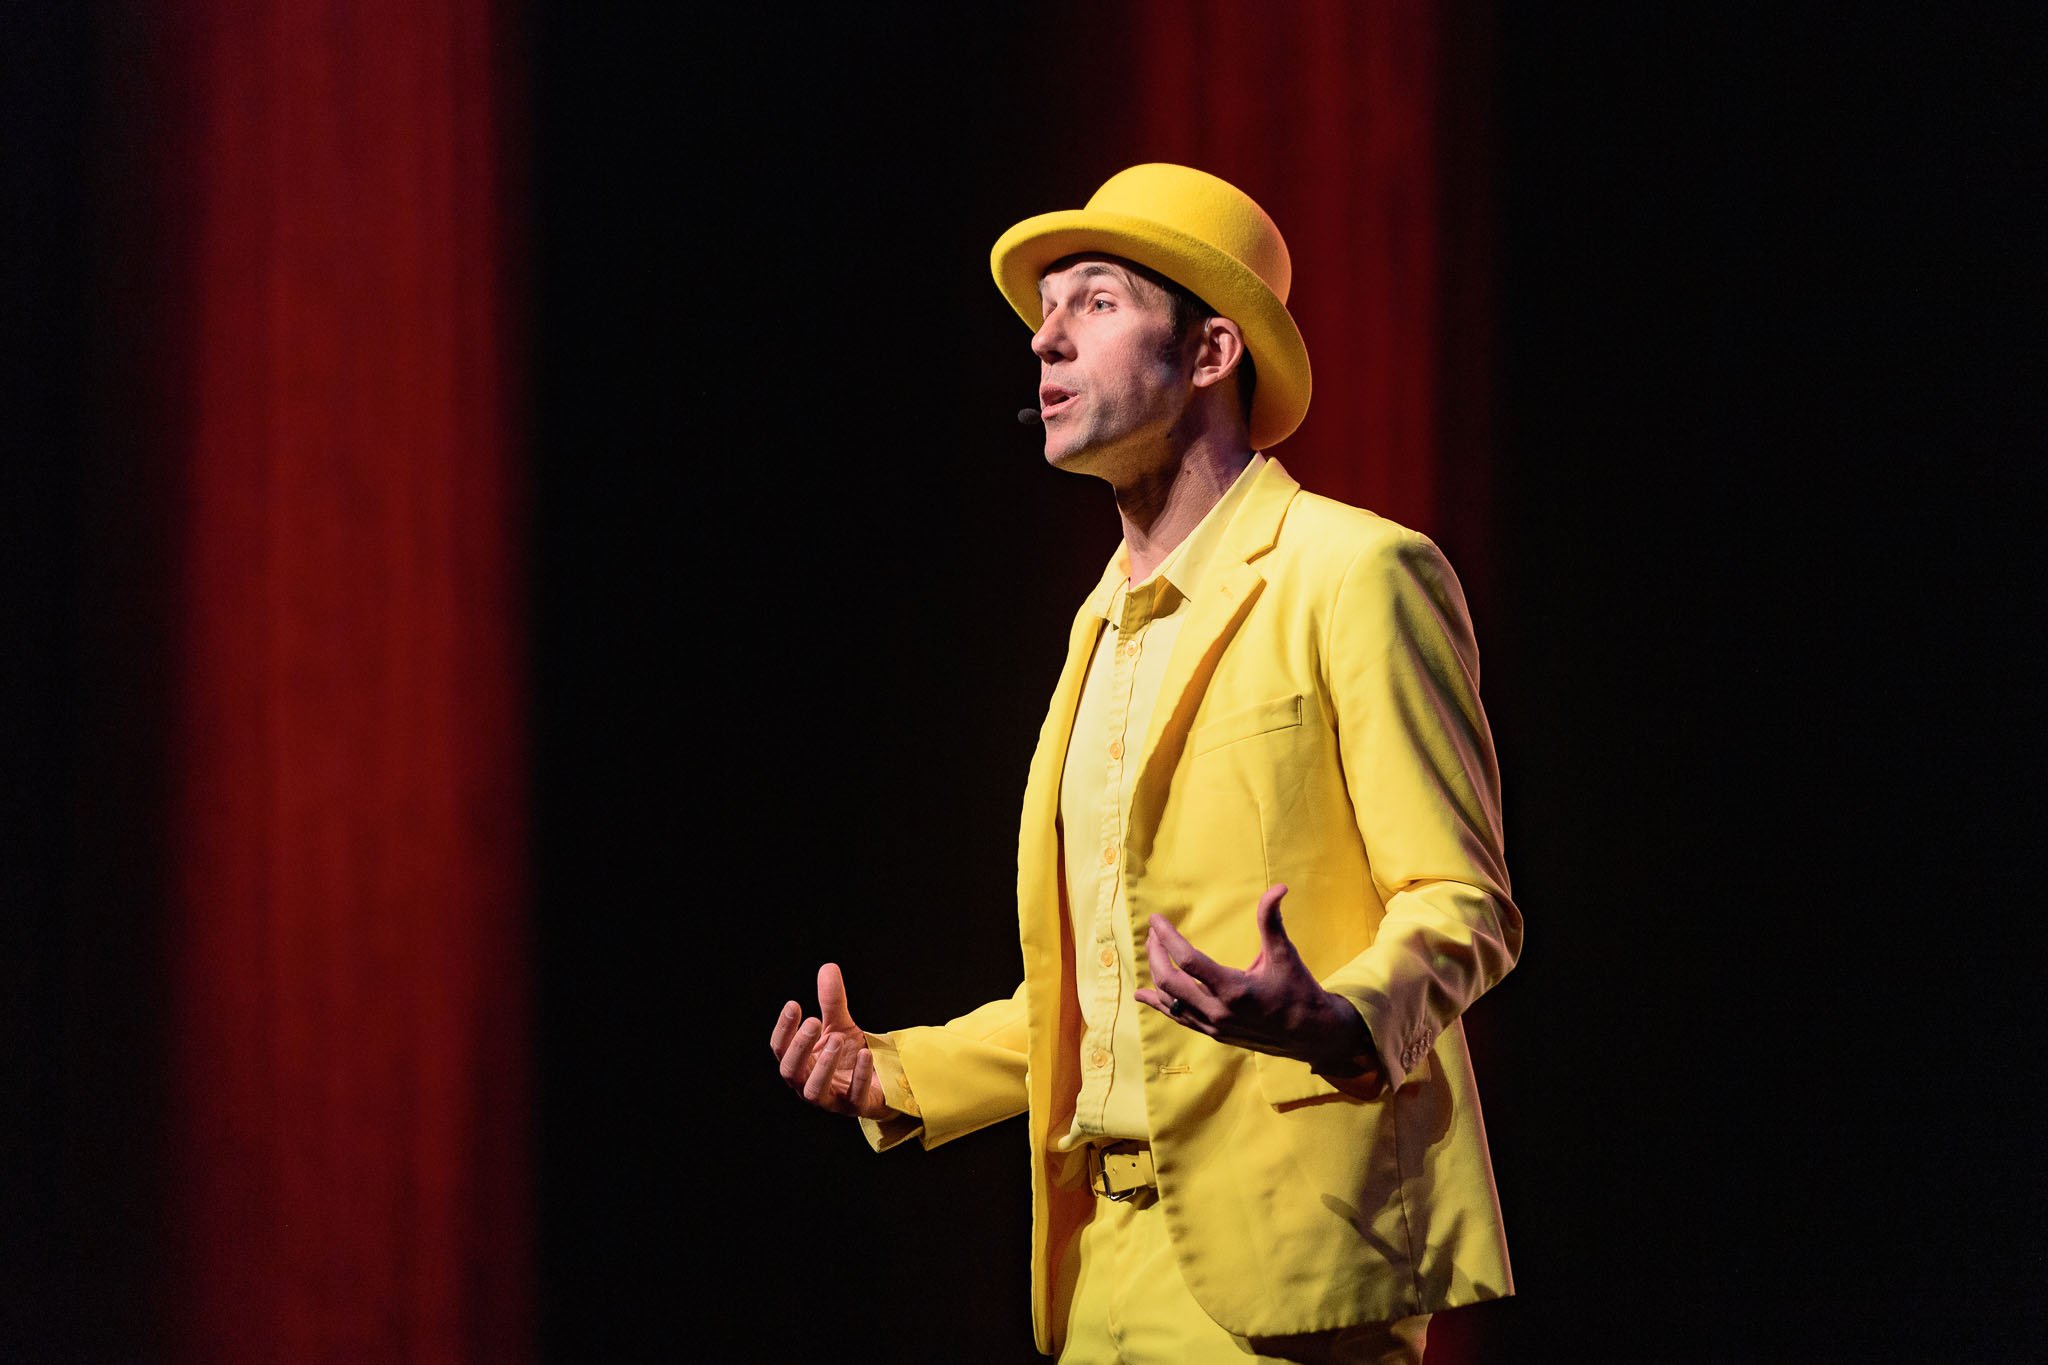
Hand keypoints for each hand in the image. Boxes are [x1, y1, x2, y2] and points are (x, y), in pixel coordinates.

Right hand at [770, 963, 892, 1119]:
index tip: (794, 1005)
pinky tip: (866, 1054)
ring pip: (815, 1090)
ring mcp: (830, 1100)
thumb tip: (828, 968)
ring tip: (838, 1038)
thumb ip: (832, 1002)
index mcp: (800, 1063)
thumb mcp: (840, 1025)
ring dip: (824, 1064)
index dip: (784, 1029)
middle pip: (791, 1071)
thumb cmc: (850, 1056)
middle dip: (800, 1046)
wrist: (880, 1082)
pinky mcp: (855, 1108)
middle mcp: (808, 1084)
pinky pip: (854, 1097)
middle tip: (814, 1021)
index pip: (780, 1049)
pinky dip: (859, 1076)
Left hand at [1136, 883, 1377, 1074]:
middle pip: (1169, 981)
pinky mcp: (1214, 1034)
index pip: (1187, 961)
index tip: (1155, 919)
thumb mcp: (1285, 955)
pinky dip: (1159, 1003)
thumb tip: (1278, 888)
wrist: (1312, 1035)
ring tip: (1152, 950)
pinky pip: (1178, 1017)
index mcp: (1234, 990)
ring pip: (1169, 1001)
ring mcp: (1214, 1026)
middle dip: (1155, 954)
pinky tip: (1143, 994)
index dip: (1167, 937)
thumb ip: (1272, 921)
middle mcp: (1218, 1011)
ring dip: (1155, 974)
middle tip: (1153, 933)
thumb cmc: (1299, 991)